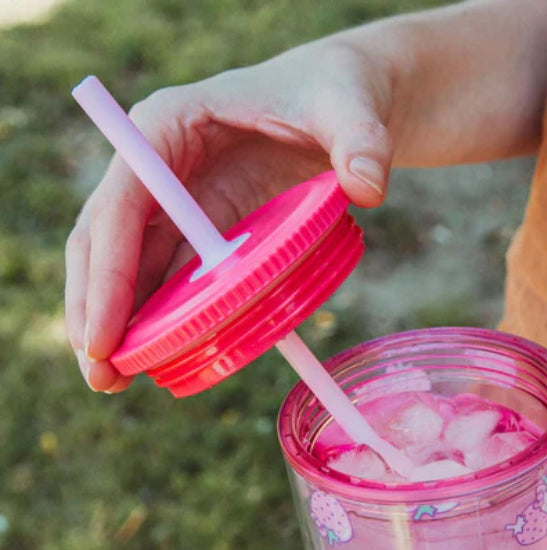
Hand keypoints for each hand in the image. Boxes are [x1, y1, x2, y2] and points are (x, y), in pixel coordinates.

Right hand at [65, 40, 393, 391]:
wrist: (348, 103)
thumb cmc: (338, 91)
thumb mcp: (350, 106)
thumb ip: (361, 140)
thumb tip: (368, 188)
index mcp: (172, 124)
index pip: (123, 202)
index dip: (109, 271)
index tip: (105, 333)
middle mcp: (163, 166)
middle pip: (108, 240)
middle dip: (99, 306)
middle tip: (101, 374)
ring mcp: (181, 201)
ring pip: (133, 266)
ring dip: (122, 322)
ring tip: (112, 380)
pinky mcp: (206, 229)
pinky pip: (172, 278)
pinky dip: (160, 317)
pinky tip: (156, 357)